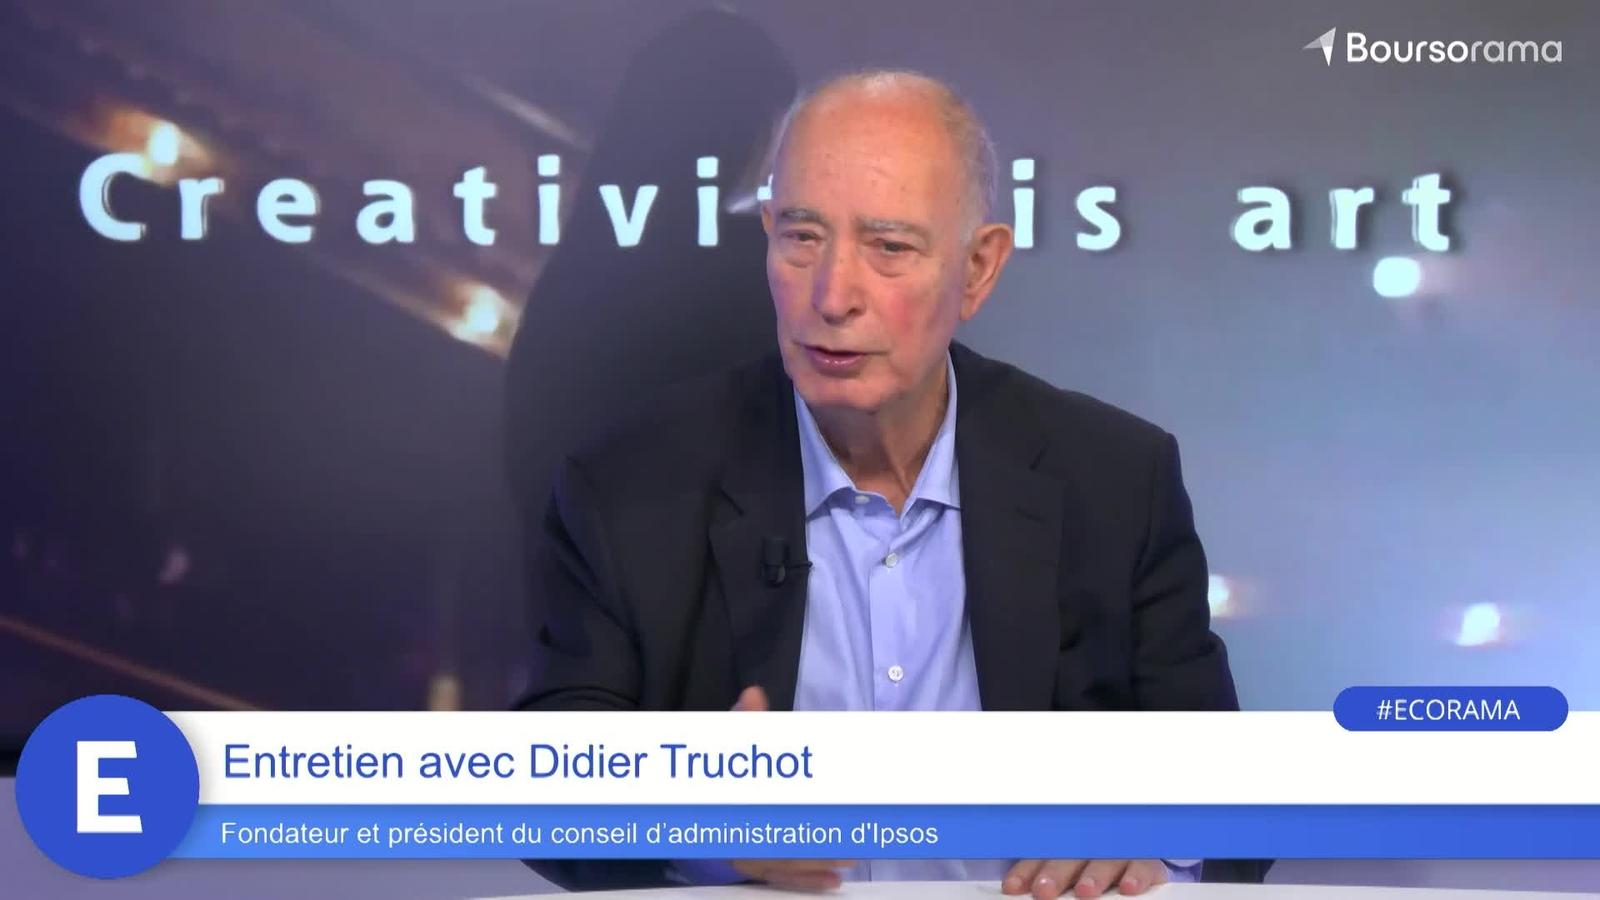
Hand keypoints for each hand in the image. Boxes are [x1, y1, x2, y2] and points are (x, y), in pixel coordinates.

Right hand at [728, 686, 853, 888]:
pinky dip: (804, 882)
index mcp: (740, 797)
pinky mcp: (750, 865)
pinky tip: (832, 883)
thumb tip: (752, 694)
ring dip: (817, 863)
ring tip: (850, 859)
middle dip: (818, 842)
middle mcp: (739, 826)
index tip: (836, 809)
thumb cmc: (720, 768)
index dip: (802, 807)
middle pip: (780, 837)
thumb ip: (746, 721)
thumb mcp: (729, 740)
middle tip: (855, 841)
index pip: (769, 801)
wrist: (691, 802)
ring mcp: (743, 850)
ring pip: (783, 862)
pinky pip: (777, 878)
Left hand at [1003, 859, 1168, 898]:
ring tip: (1084, 891)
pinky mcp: (1146, 862)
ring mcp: (1118, 852)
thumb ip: (1049, 878)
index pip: (1040, 857)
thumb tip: (1023, 891)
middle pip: (1070, 857)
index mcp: (1065, 848)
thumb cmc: (1090, 865)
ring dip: (1094, 875)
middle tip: (1044, 890)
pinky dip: (1137, 875)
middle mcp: (1090, 846)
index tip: (1013, 888)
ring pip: (1105, 859)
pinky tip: (1128, 888)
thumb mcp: (1068, 869)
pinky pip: (1142, 865)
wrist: (1133, 851)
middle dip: (1055, 873)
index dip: (1026, 871)